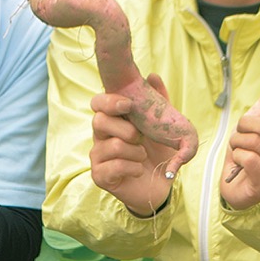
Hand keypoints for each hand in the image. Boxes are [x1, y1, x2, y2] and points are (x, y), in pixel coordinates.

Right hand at [88, 75, 175, 216]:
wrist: (161, 185)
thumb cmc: (158, 153)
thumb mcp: (162, 126)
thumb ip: (158, 101)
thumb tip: (152, 75)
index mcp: (113, 120)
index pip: (98, 103)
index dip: (109, 101)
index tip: (128, 105)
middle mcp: (101, 136)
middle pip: (99, 121)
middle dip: (125, 129)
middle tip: (140, 138)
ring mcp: (98, 156)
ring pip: (112, 145)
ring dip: (135, 152)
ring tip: (143, 157)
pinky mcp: (100, 176)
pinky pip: (114, 166)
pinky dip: (133, 167)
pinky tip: (138, 170)